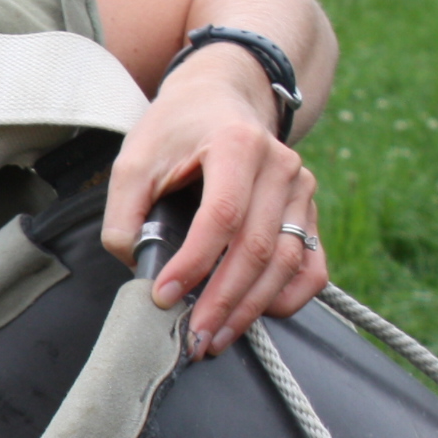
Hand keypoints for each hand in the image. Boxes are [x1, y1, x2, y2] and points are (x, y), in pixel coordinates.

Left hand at [100, 53, 324, 357]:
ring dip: (251, 308)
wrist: (221, 99)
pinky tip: (259, 316)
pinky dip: (290, 295)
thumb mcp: (134, 161)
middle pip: (258, 246)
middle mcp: (280, 166)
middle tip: (193, 338)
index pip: (221, 216)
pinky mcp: (308, 210)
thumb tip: (135, 264)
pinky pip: (312, 263)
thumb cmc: (175, 130)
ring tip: (215, 338)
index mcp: (236, 145)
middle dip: (223, 300)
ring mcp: (301, 189)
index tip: (163, 295)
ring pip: (287, 261)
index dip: (194, 262)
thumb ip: (125, 213)